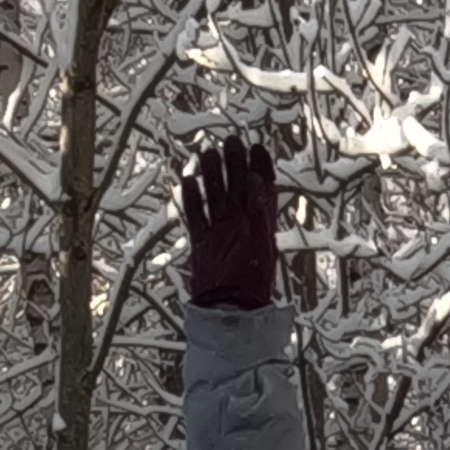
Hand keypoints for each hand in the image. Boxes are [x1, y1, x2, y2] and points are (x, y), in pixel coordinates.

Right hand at [182, 134, 281, 313]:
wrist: (230, 310)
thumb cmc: (252, 281)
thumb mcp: (262, 241)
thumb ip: (259, 210)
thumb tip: (256, 179)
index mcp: (259, 223)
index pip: (262, 188)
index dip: (261, 167)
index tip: (258, 146)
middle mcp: (240, 224)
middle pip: (236, 187)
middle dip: (234, 163)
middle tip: (230, 140)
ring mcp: (220, 233)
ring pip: (215, 197)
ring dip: (211, 175)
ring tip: (206, 152)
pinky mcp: (202, 244)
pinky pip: (195, 217)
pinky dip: (192, 199)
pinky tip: (187, 180)